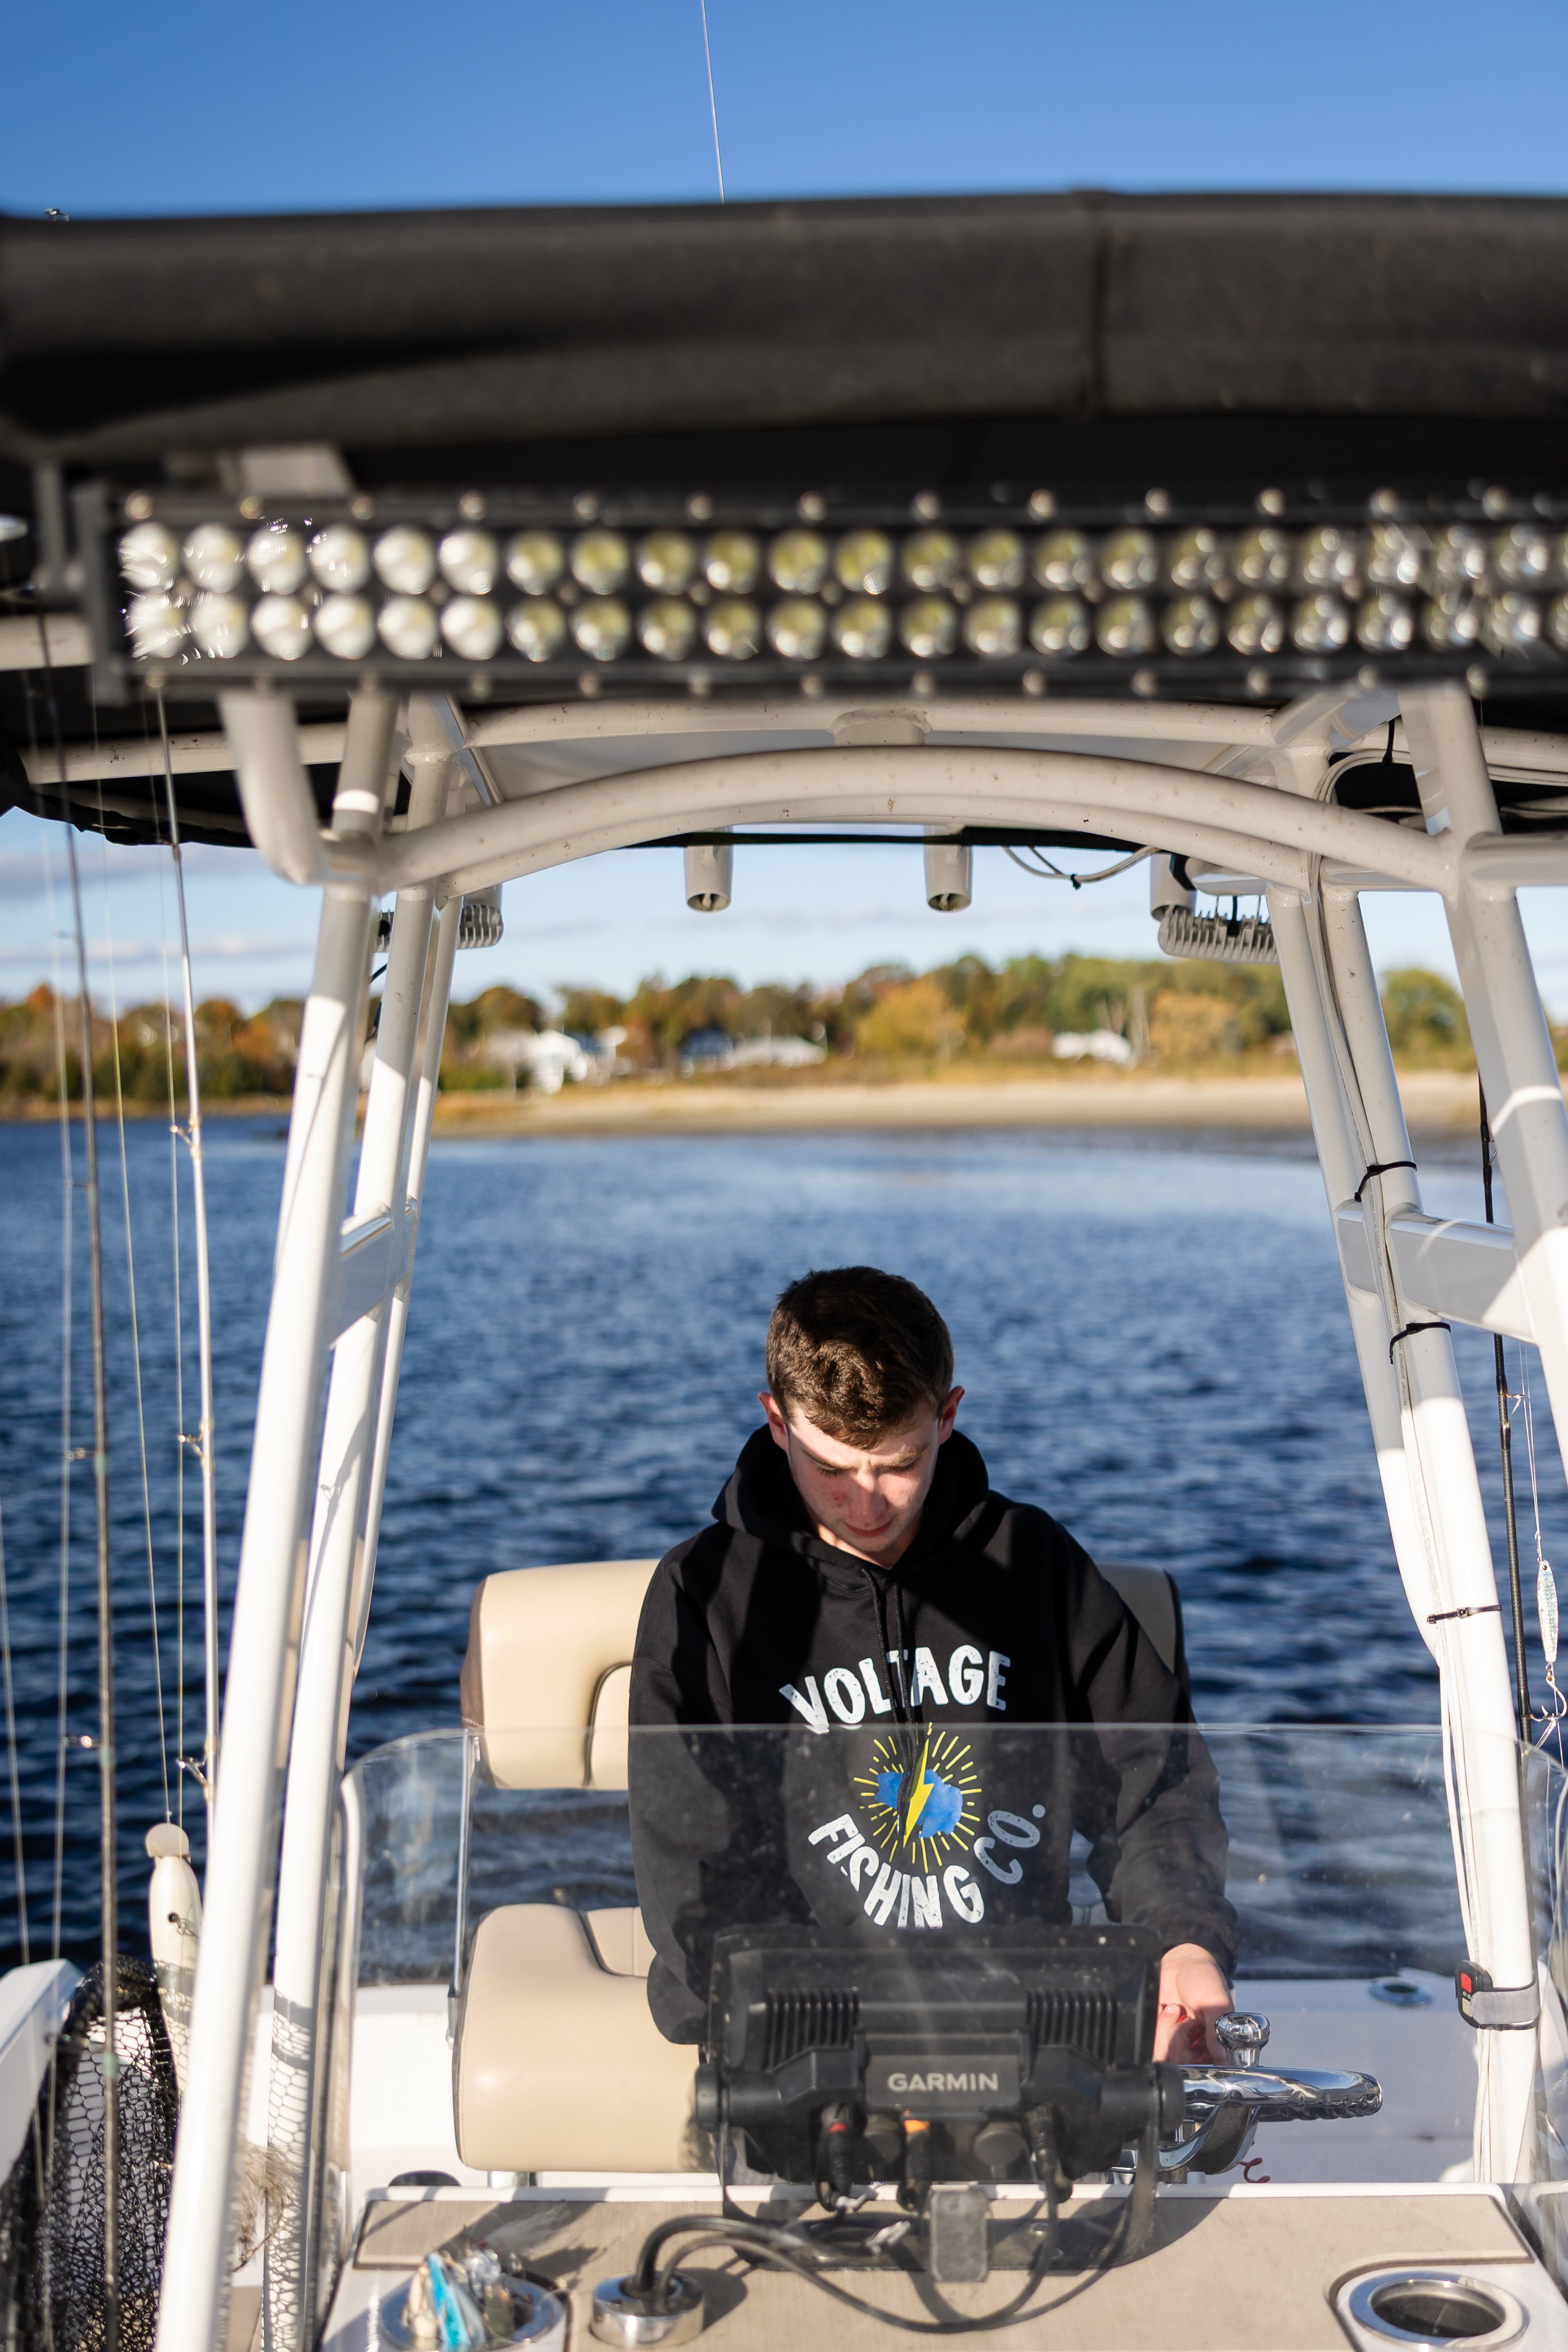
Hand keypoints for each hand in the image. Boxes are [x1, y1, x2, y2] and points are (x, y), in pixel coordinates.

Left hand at [1154, 1943, 1231, 2062]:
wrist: (1181, 1960)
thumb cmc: (1204, 1979)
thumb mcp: (1216, 2003)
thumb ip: (1217, 2031)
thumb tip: (1221, 2056)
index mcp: (1213, 2044)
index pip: (1206, 2069)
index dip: (1198, 2065)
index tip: (1194, 2050)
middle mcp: (1194, 2046)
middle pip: (1182, 2064)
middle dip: (1179, 2042)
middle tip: (1186, 2021)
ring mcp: (1175, 2039)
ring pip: (1164, 2054)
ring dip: (1167, 2030)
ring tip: (1175, 2009)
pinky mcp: (1158, 2031)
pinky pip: (1151, 2040)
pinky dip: (1157, 2023)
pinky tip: (1165, 2008)